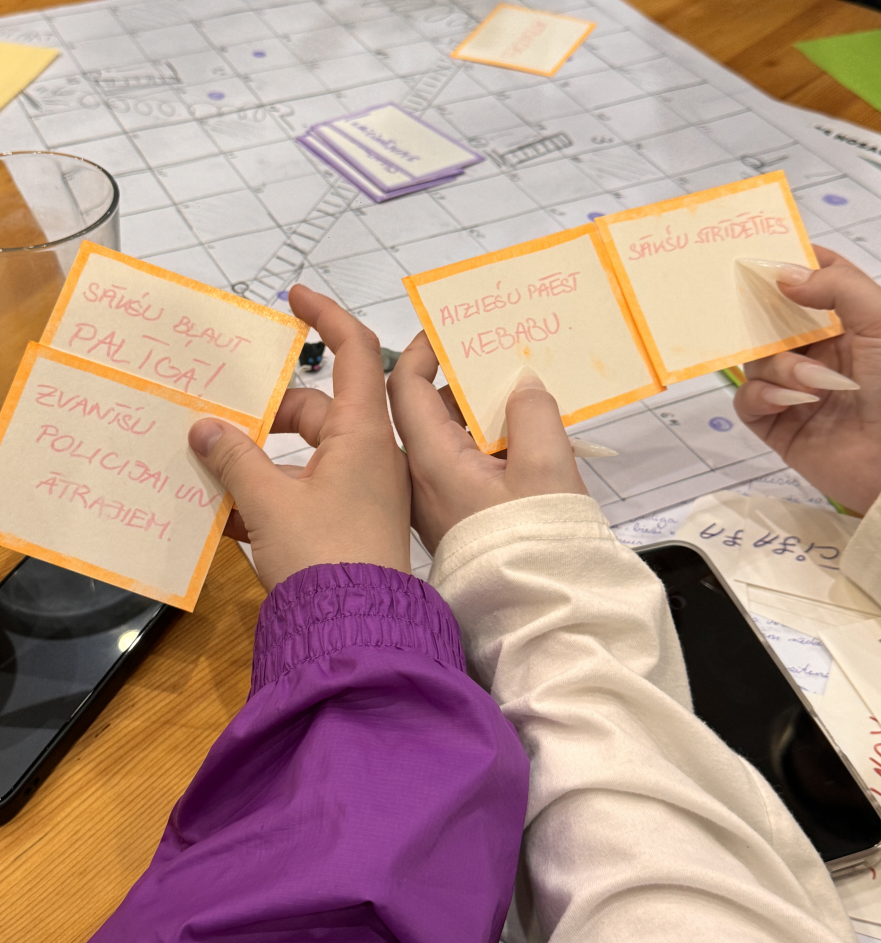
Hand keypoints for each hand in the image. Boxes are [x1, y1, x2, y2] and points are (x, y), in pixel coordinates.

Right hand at [188, 285, 410, 589]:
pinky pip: (305, 491)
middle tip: (216, 418)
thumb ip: (234, 458)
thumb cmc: (322, 555)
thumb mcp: (270, 502)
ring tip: (210, 467)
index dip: (326, 316)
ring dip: (260, 458)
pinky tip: (227, 514)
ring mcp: (362, 489)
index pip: (354, 351)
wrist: (356, 634)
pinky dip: (270, 495)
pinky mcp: (349, 522)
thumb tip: (202, 427)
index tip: (292, 296)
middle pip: (314, 408)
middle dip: (266, 412)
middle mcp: (369, 453)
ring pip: (305, 454)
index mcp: (362, 433)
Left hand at [387, 331, 586, 553]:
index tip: (441, 329)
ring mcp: (432, 502)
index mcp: (428, 460)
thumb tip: (523, 384)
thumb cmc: (532, 548)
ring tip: (513, 391)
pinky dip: (480, 442)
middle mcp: (419, 479)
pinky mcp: (451, 518)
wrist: (534, 617)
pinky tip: (517, 438)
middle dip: (453, 378)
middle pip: (420, 410)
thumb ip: (535, 415)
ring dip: (471, 411)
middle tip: (489, 355)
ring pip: (441, 438)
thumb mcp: (545, 470)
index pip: (401, 387)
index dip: (417, 350)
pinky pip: (456, 465)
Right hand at [734, 247, 880, 513]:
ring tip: (814, 386)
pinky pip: (748, 401)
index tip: (762, 253)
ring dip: (781, 368)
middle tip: (746, 305)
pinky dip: (764, 397)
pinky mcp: (778, 426)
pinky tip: (792, 402)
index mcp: (850, 325)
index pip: (815, 283)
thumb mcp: (880, 325)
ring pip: (758, 362)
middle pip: (772, 321)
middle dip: (762, 315)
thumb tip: (783, 273)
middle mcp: (821, 353)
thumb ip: (837, 288)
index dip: (790, 265)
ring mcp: (797, 389)